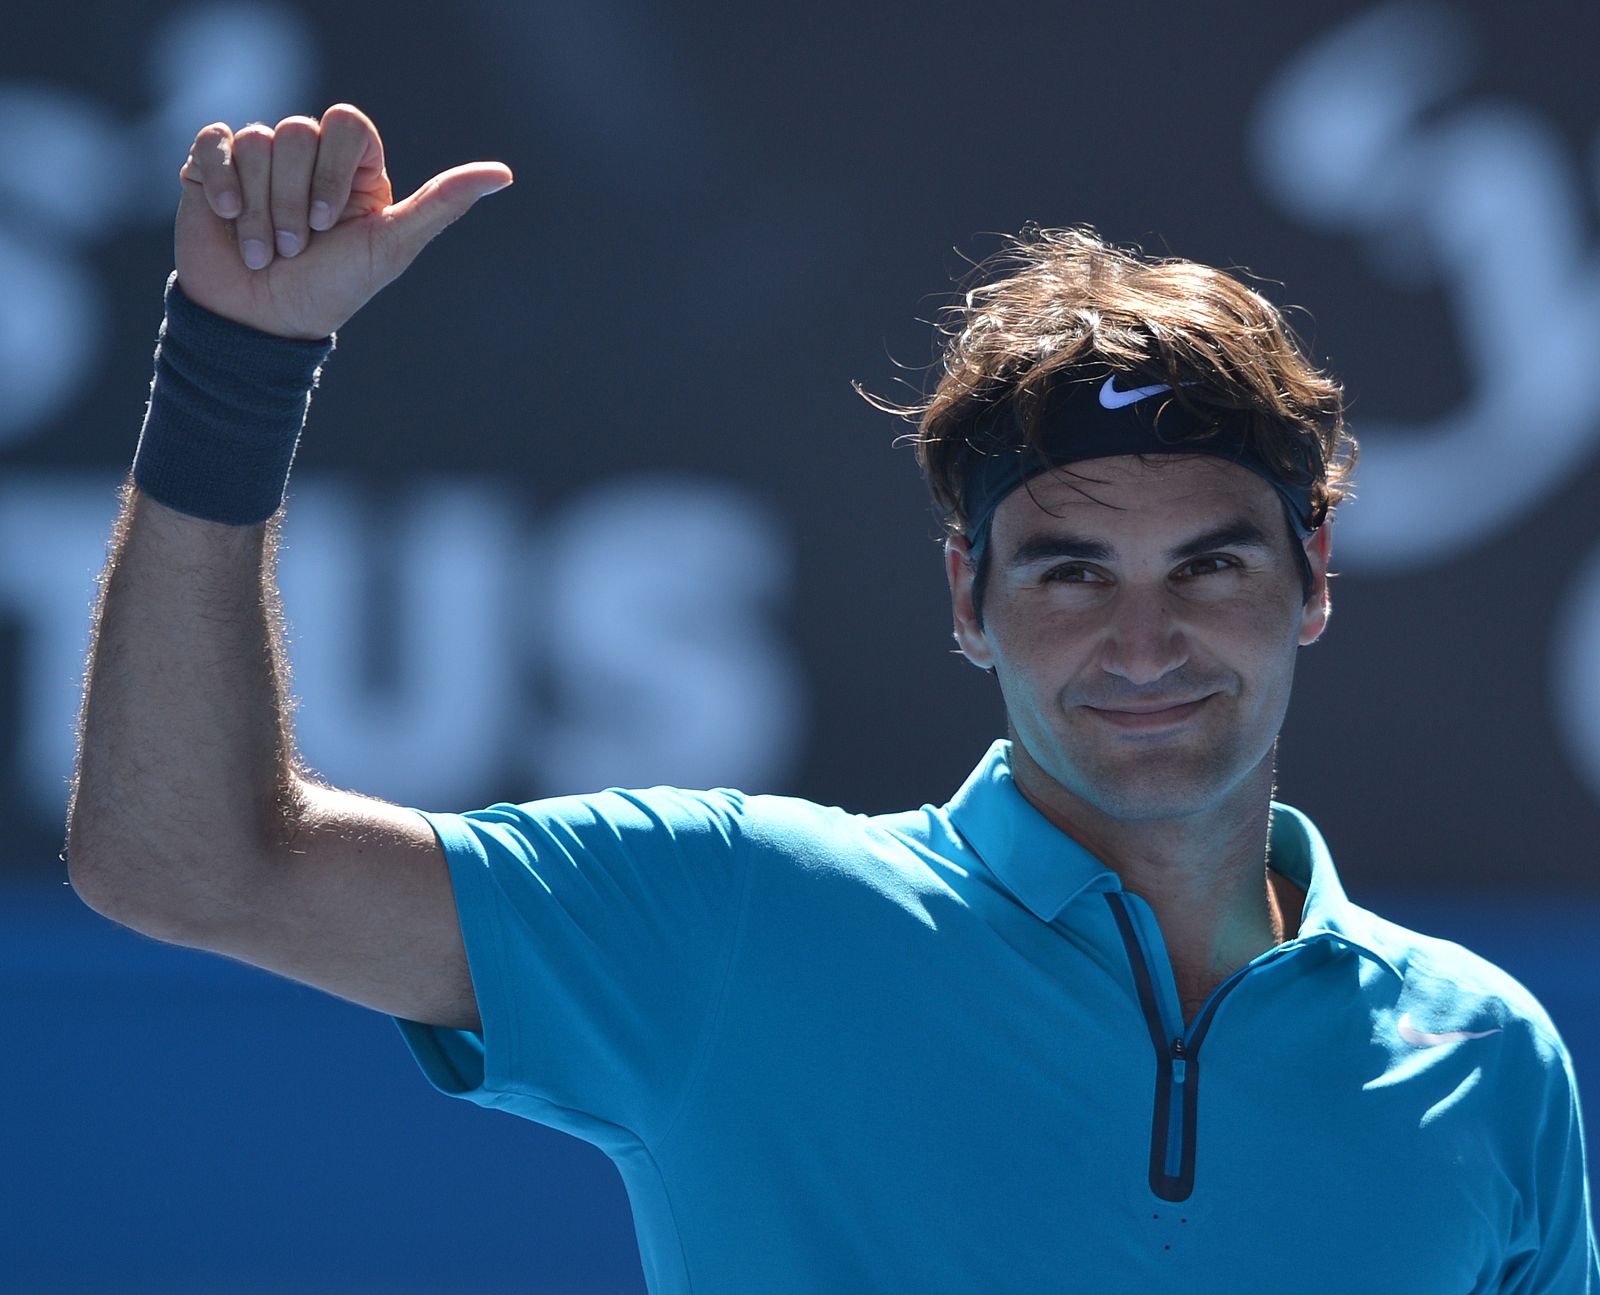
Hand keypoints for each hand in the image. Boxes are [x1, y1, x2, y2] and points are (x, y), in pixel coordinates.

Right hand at [174, 104, 511, 338]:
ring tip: (265, 252)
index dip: (333, 172)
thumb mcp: (391, 247)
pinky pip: (213, 143)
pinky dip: (220, 184)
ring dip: (261, 210)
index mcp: (354, 169)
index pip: (347, 123)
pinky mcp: (213, 167)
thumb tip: (505, 175)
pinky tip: (228, 217)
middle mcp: (308, 157)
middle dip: (294, 201)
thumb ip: (443, 205)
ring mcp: (259, 160)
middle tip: (299, 247)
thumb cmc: (332, 290)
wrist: (261, 324)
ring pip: (255, 142)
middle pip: (296, 131)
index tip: (330, 224)